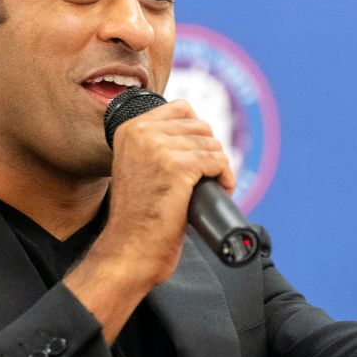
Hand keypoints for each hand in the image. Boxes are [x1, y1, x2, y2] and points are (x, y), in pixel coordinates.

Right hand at [88, 99, 235, 285]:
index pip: (182, 108)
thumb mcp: (139, 165)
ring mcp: (158, 148)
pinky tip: (222, 190)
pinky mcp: (177, 168)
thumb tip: (198, 129)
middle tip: (208, 176)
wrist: (130, 248)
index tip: (199, 156)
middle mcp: (141, 132)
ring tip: (213, 186)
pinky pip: (218, 161)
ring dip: (220, 166)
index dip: (198, 133)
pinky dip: (226, 177)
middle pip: (201, 126)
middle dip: (211, 151)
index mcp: (130, 128)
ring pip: (212, 144)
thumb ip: (157, 143)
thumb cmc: (139, 215)